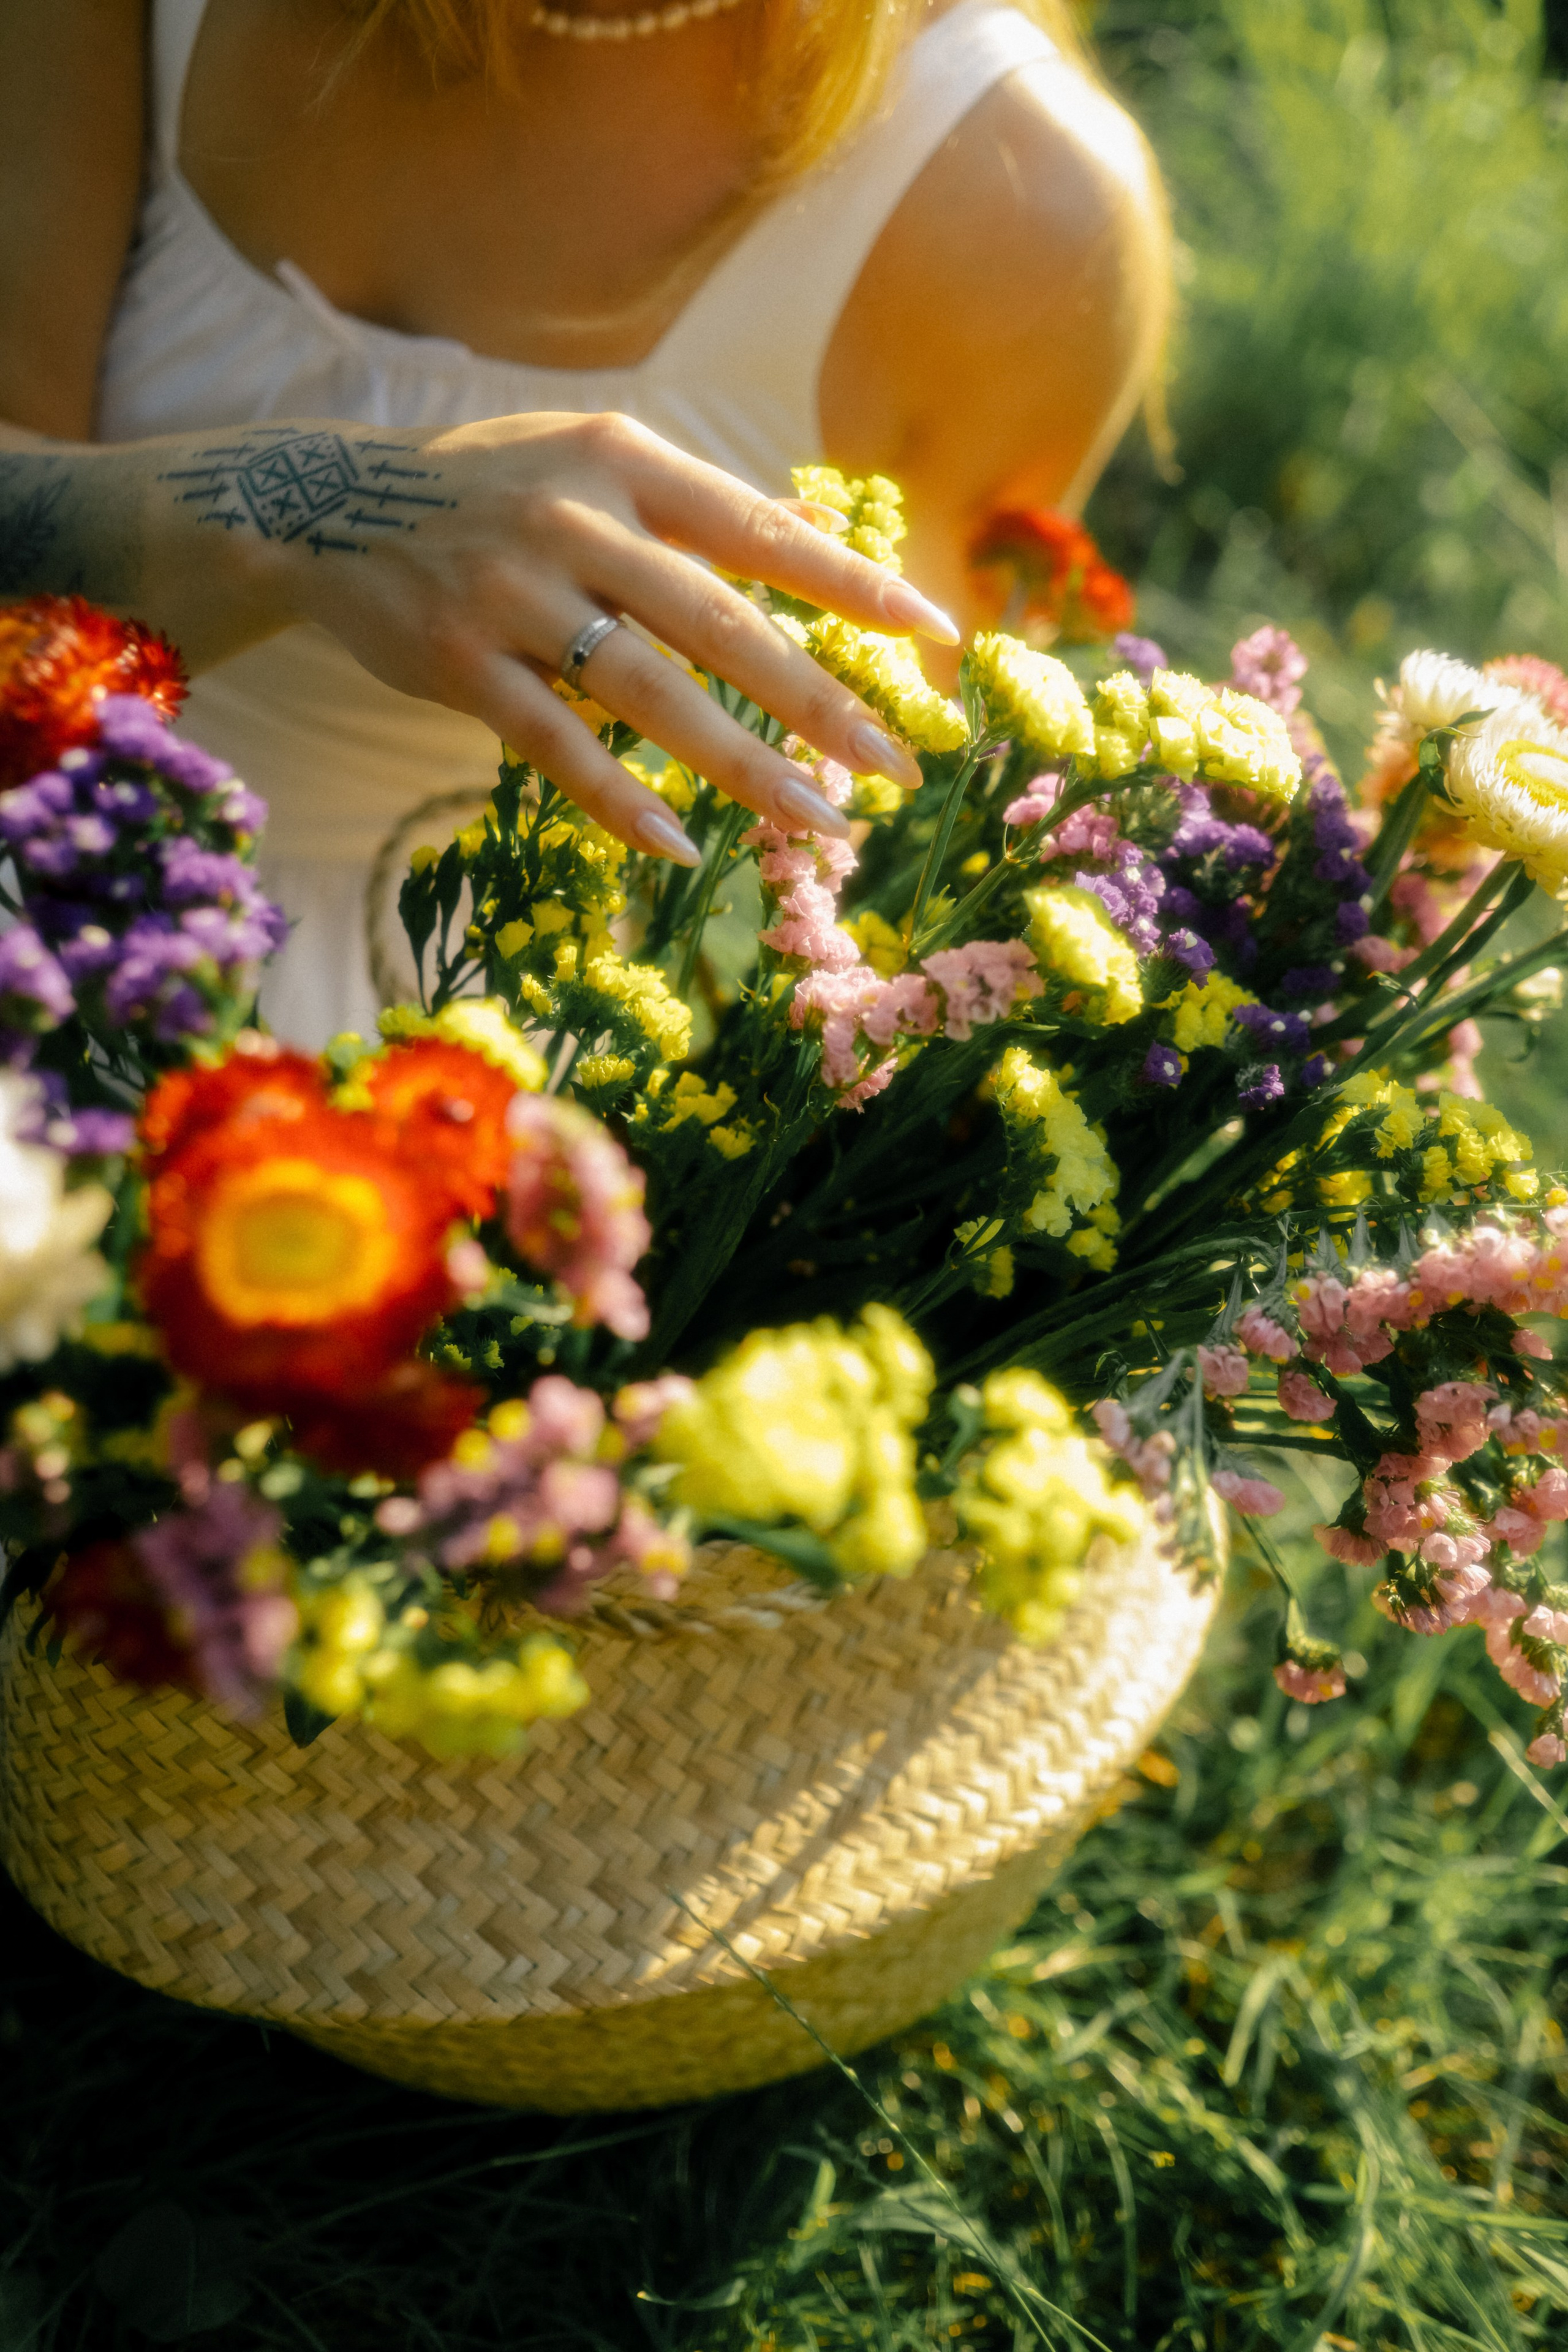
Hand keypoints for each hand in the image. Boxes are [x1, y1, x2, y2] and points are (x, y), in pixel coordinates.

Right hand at [272, 411, 957, 861]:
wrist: (327, 504)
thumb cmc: (494, 490)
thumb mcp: (595, 464)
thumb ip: (697, 511)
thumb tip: (824, 540)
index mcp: (627, 463)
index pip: (765, 531)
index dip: (857, 587)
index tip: (938, 637)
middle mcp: (577, 521)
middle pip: (723, 625)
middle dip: (819, 702)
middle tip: (895, 765)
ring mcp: (513, 593)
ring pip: (651, 693)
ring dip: (743, 767)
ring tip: (817, 824)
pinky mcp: (459, 662)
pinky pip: (554, 744)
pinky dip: (619, 799)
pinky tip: (681, 848)